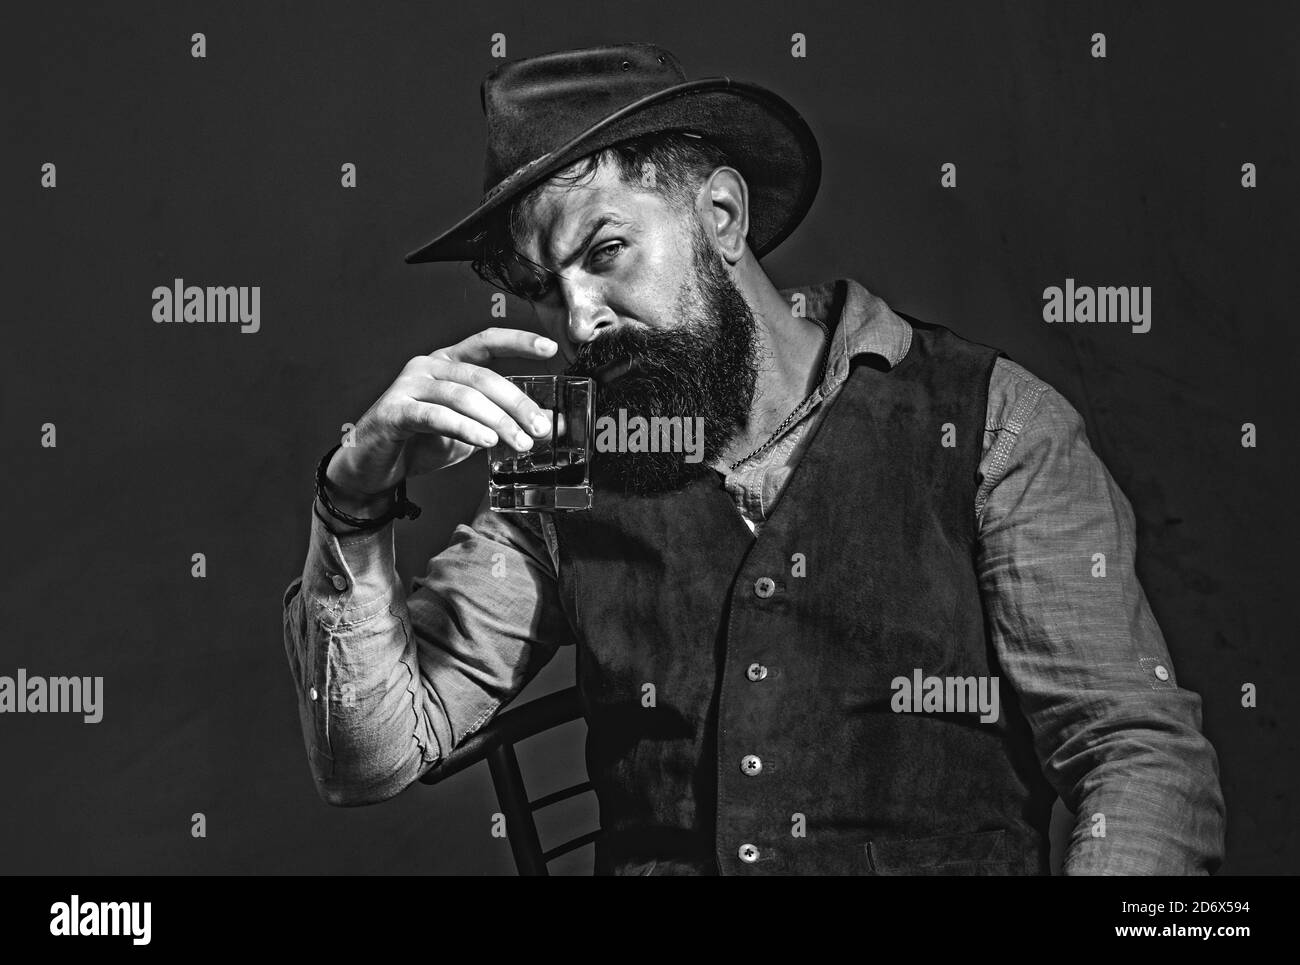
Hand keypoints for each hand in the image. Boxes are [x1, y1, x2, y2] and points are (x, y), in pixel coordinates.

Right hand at [325, 328, 558, 502]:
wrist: (373, 467)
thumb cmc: (421, 444)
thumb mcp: (471, 433)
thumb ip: (503, 426)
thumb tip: (547, 427)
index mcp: (448, 363)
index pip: (487, 341)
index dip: (519, 342)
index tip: (550, 347)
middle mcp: (428, 367)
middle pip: (482, 376)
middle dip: (516, 403)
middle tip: (540, 427)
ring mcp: (408, 386)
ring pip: (463, 396)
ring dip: (497, 421)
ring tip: (520, 442)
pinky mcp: (394, 411)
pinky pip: (435, 416)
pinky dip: (466, 428)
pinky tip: (487, 442)